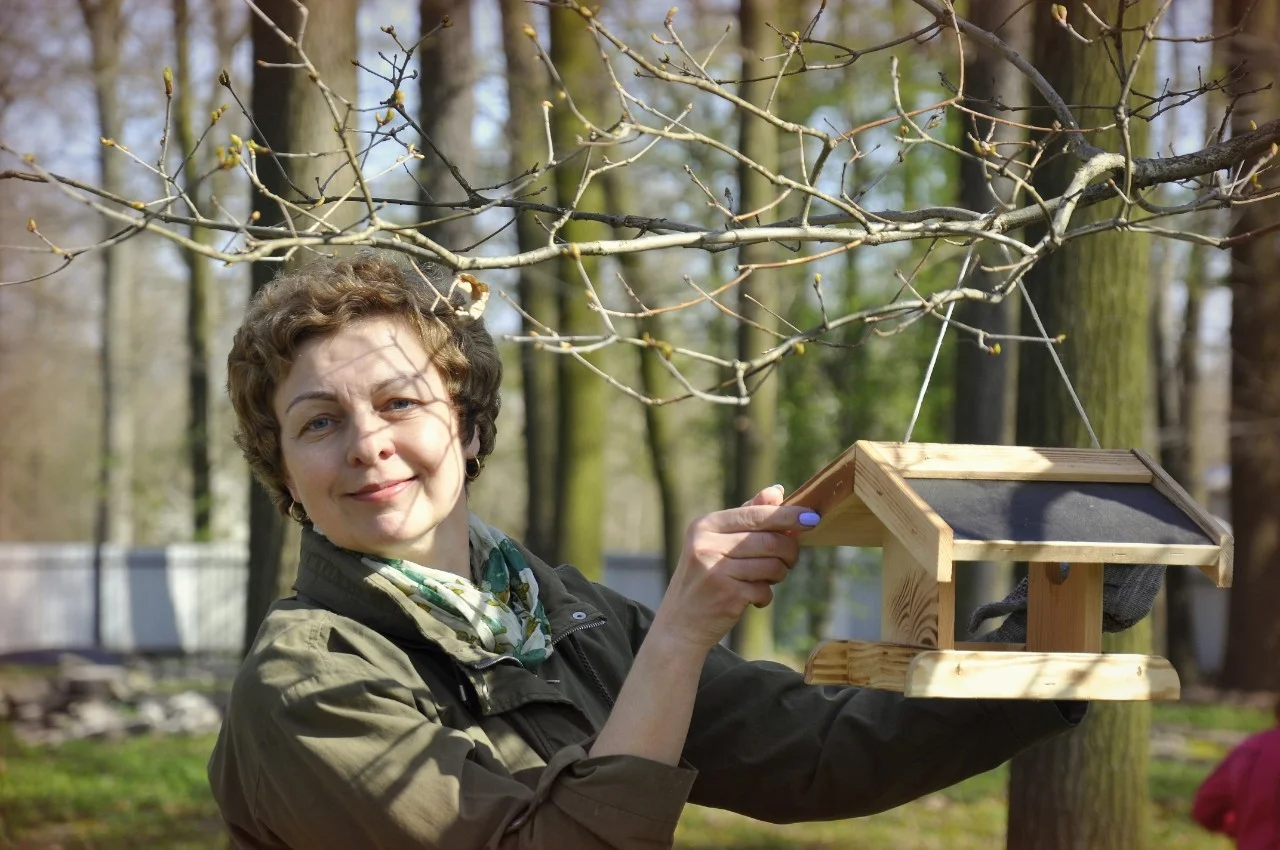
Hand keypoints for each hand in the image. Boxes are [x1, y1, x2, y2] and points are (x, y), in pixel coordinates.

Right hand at [650, 485, 819, 652]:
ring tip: (766, 579)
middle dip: (789, 551)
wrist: (680, 623)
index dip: (788, 515)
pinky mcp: (727, 595)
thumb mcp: (716, 543)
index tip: (812, 517)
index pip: (756, 514)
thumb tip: (776, 491)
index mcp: (705, 525)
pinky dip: (765, 595)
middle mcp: (706, 544)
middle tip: (790, 560)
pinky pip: (765, 590)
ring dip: (778, 575)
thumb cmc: (704, 578)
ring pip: (772, 566)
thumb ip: (746, 516)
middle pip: (770, 540)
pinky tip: (752, 598)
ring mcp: (715, 570)